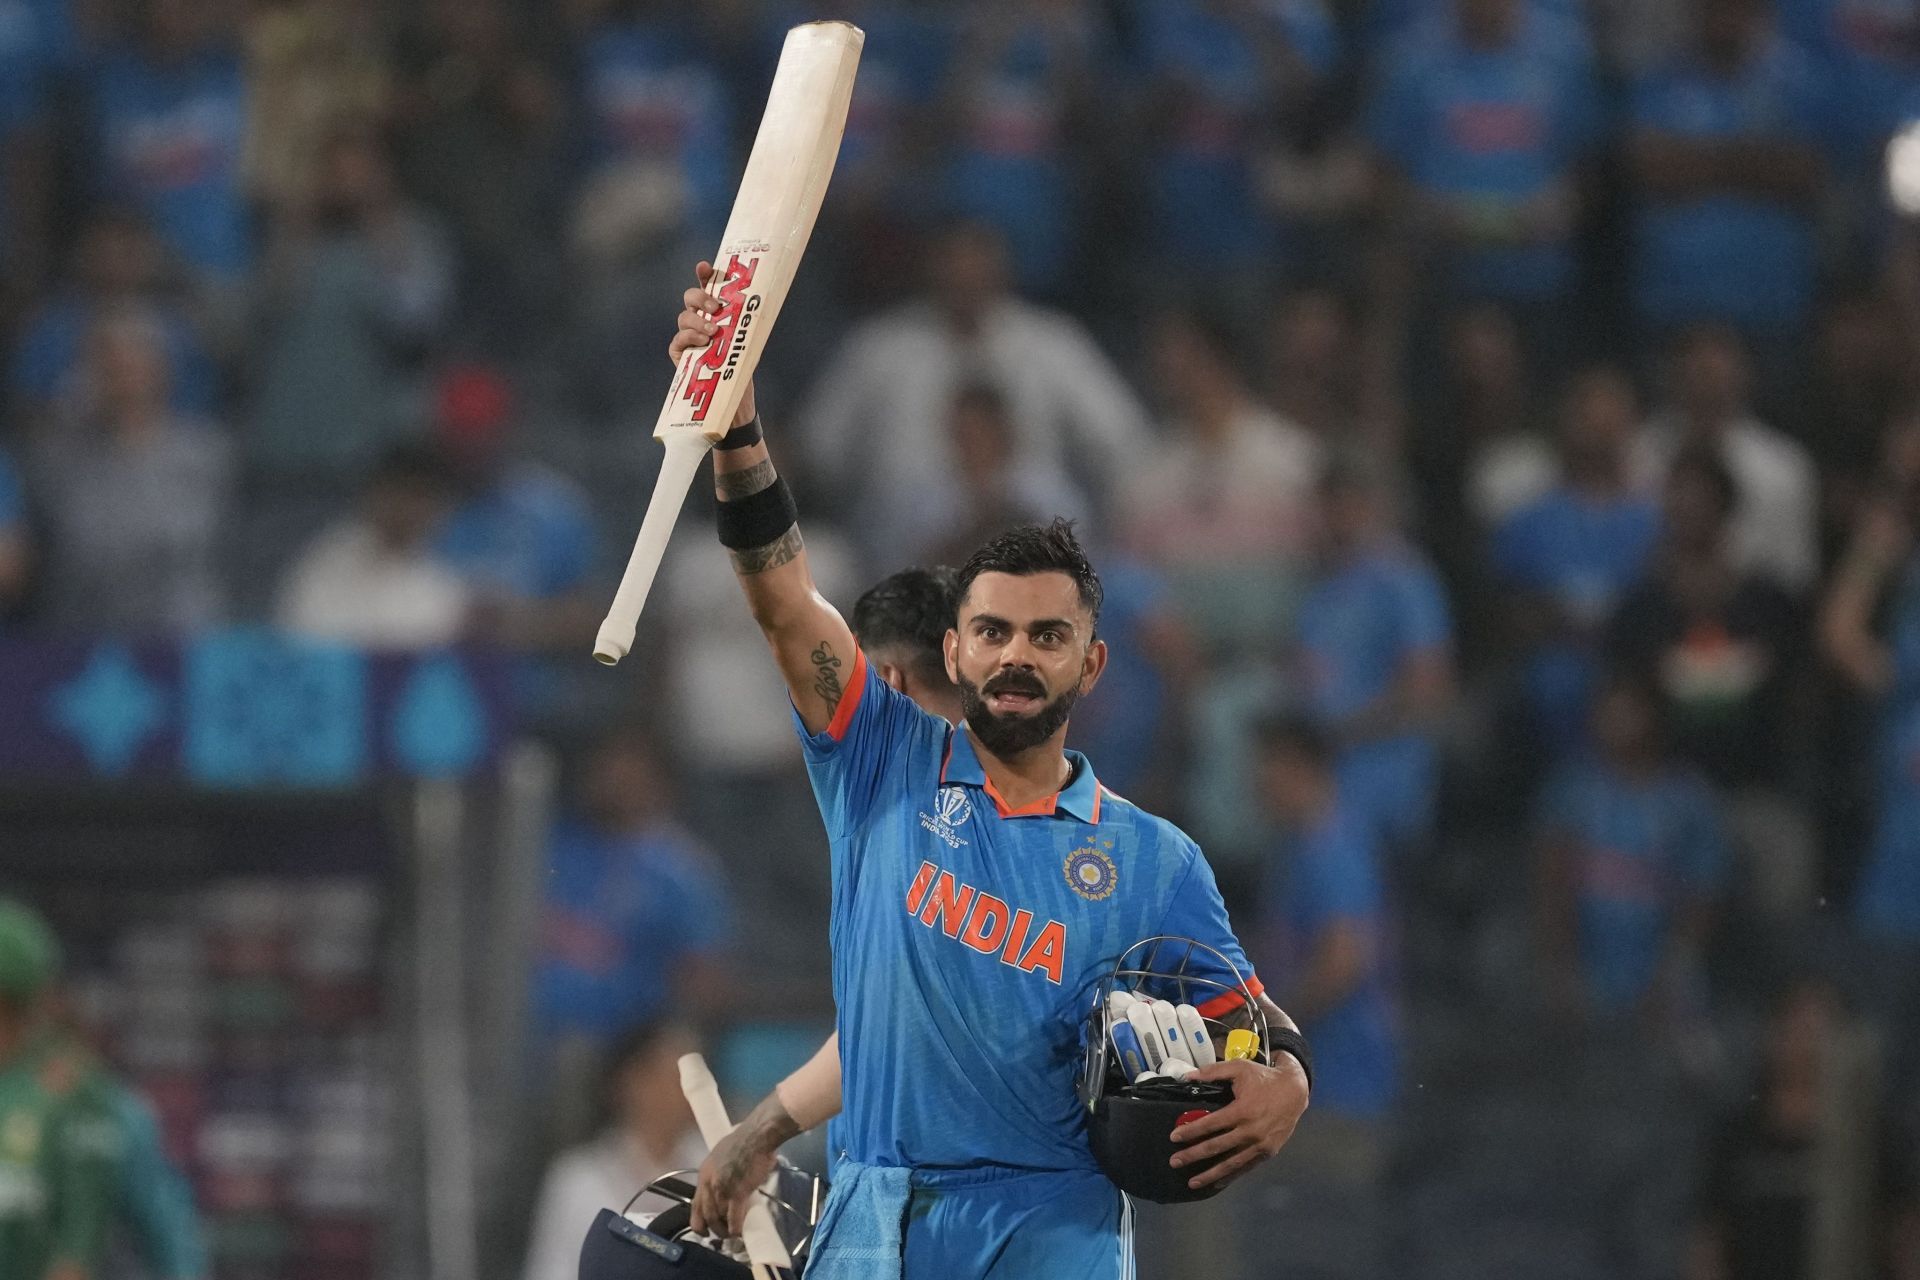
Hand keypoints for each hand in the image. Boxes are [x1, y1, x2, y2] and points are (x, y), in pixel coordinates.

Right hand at [669, 262, 756, 426]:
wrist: (734, 394)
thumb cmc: (741, 363)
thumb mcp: (747, 338)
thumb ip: (745, 319)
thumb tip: (760, 298)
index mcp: (715, 311)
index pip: (707, 286)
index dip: (704, 274)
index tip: (705, 266)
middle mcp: (698, 319)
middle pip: (690, 297)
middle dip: (701, 297)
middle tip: (717, 307)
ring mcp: (687, 335)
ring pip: (684, 317)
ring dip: (698, 320)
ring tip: (713, 331)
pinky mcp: (679, 353)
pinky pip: (679, 339)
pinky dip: (690, 337)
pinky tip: (702, 342)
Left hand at [690, 1125, 779, 1239]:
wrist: (756, 1136)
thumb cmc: (743, 1142)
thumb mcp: (721, 1157)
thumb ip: (720, 1173)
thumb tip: (728, 1184)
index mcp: (703, 1175)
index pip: (695, 1204)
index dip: (699, 1221)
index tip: (704, 1231)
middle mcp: (708, 1184)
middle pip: (705, 1214)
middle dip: (713, 1229)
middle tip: (721, 1235)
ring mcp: (722, 1189)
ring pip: (718, 1218)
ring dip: (724, 1230)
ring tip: (732, 1235)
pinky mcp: (737, 1193)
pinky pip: (733, 1217)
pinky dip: (735, 1228)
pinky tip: (739, 1232)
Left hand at [1167, 1057, 1308, 1191]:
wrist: (1296, 1091)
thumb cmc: (1264, 1079)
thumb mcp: (1240, 1068)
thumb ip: (1213, 1072)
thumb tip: (1187, 1076)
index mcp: (1242, 1111)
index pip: (1210, 1124)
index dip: (1191, 1131)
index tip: (1174, 1137)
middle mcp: (1250, 1131)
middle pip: (1216, 1147)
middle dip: (1193, 1155)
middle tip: (1174, 1161)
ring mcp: (1260, 1145)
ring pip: (1230, 1163)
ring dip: (1210, 1174)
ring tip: (1191, 1182)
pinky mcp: (1267, 1153)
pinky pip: (1245, 1167)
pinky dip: (1230, 1176)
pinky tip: (1217, 1183)